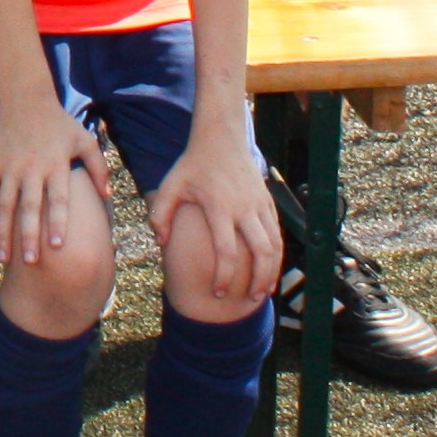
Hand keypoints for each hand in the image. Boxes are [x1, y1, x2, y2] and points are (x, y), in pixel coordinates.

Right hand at [0, 93, 108, 269]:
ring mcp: (10, 167)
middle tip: (30, 262)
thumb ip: (98, 167)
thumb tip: (108, 195)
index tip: (57, 246)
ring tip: (4, 257)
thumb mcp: (84, 139)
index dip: (57, 222)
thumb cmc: (58, 122)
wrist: (23, 98)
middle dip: (28, 236)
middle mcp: (31, 168)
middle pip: (28, 207)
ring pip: (4, 204)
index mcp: (56, 164)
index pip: (57, 199)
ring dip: (3, 232)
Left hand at [149, 133, 283, 309]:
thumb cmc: (192, 164)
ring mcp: (259, 205)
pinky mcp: (268, 201)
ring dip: (272, 270)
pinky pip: (277, 232)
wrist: (221, 137)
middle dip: (258, 281)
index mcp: (219, 208)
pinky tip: (269, 267)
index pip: (226, 251)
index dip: (224, 276)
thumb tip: (160, 243)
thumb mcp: (170, 185)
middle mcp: (244, 209)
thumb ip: (159, 214)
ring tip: (264, 291)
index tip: (218, 292)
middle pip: (261, 253)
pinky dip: (276, 253)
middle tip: (251, 300)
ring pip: (275, 245)